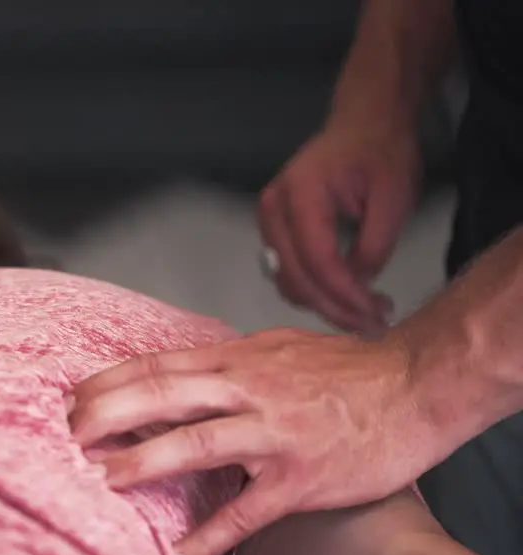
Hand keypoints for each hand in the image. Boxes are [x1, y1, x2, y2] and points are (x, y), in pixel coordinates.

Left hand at [67, 328, 443, 554]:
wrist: (417, 387)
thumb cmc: (349, 370)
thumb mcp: (278, 348)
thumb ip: (227, 362)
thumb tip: (181, 371)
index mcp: (239, 360)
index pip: (159, 366)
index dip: (110, 382)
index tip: (71, 398)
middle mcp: (249, 391)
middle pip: (163, 395)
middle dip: (108, 414)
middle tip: (67, 434)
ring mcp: (274, 434)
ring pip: (197, 442)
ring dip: (145, 461)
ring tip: (103, 478)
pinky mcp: (301, 478)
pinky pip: (249, 510)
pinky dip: (213, 534)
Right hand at [258, 121, 421, 332]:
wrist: (363, 125)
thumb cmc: (381, 154)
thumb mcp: (393, 197)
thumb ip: (374, 245)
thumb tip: (359, 287)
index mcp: (301, 194)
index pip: (318, 260)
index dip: (346, 294)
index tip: (377, 315)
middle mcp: (273, 210)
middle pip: (296, 277)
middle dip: (335, 307)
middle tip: (375, 324)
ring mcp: (267, 221)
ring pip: (288, 280)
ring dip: (324, 304)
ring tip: (365, 312)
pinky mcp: (274, 230)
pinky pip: (288, 272)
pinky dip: (314, 291)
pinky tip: (345, 296)